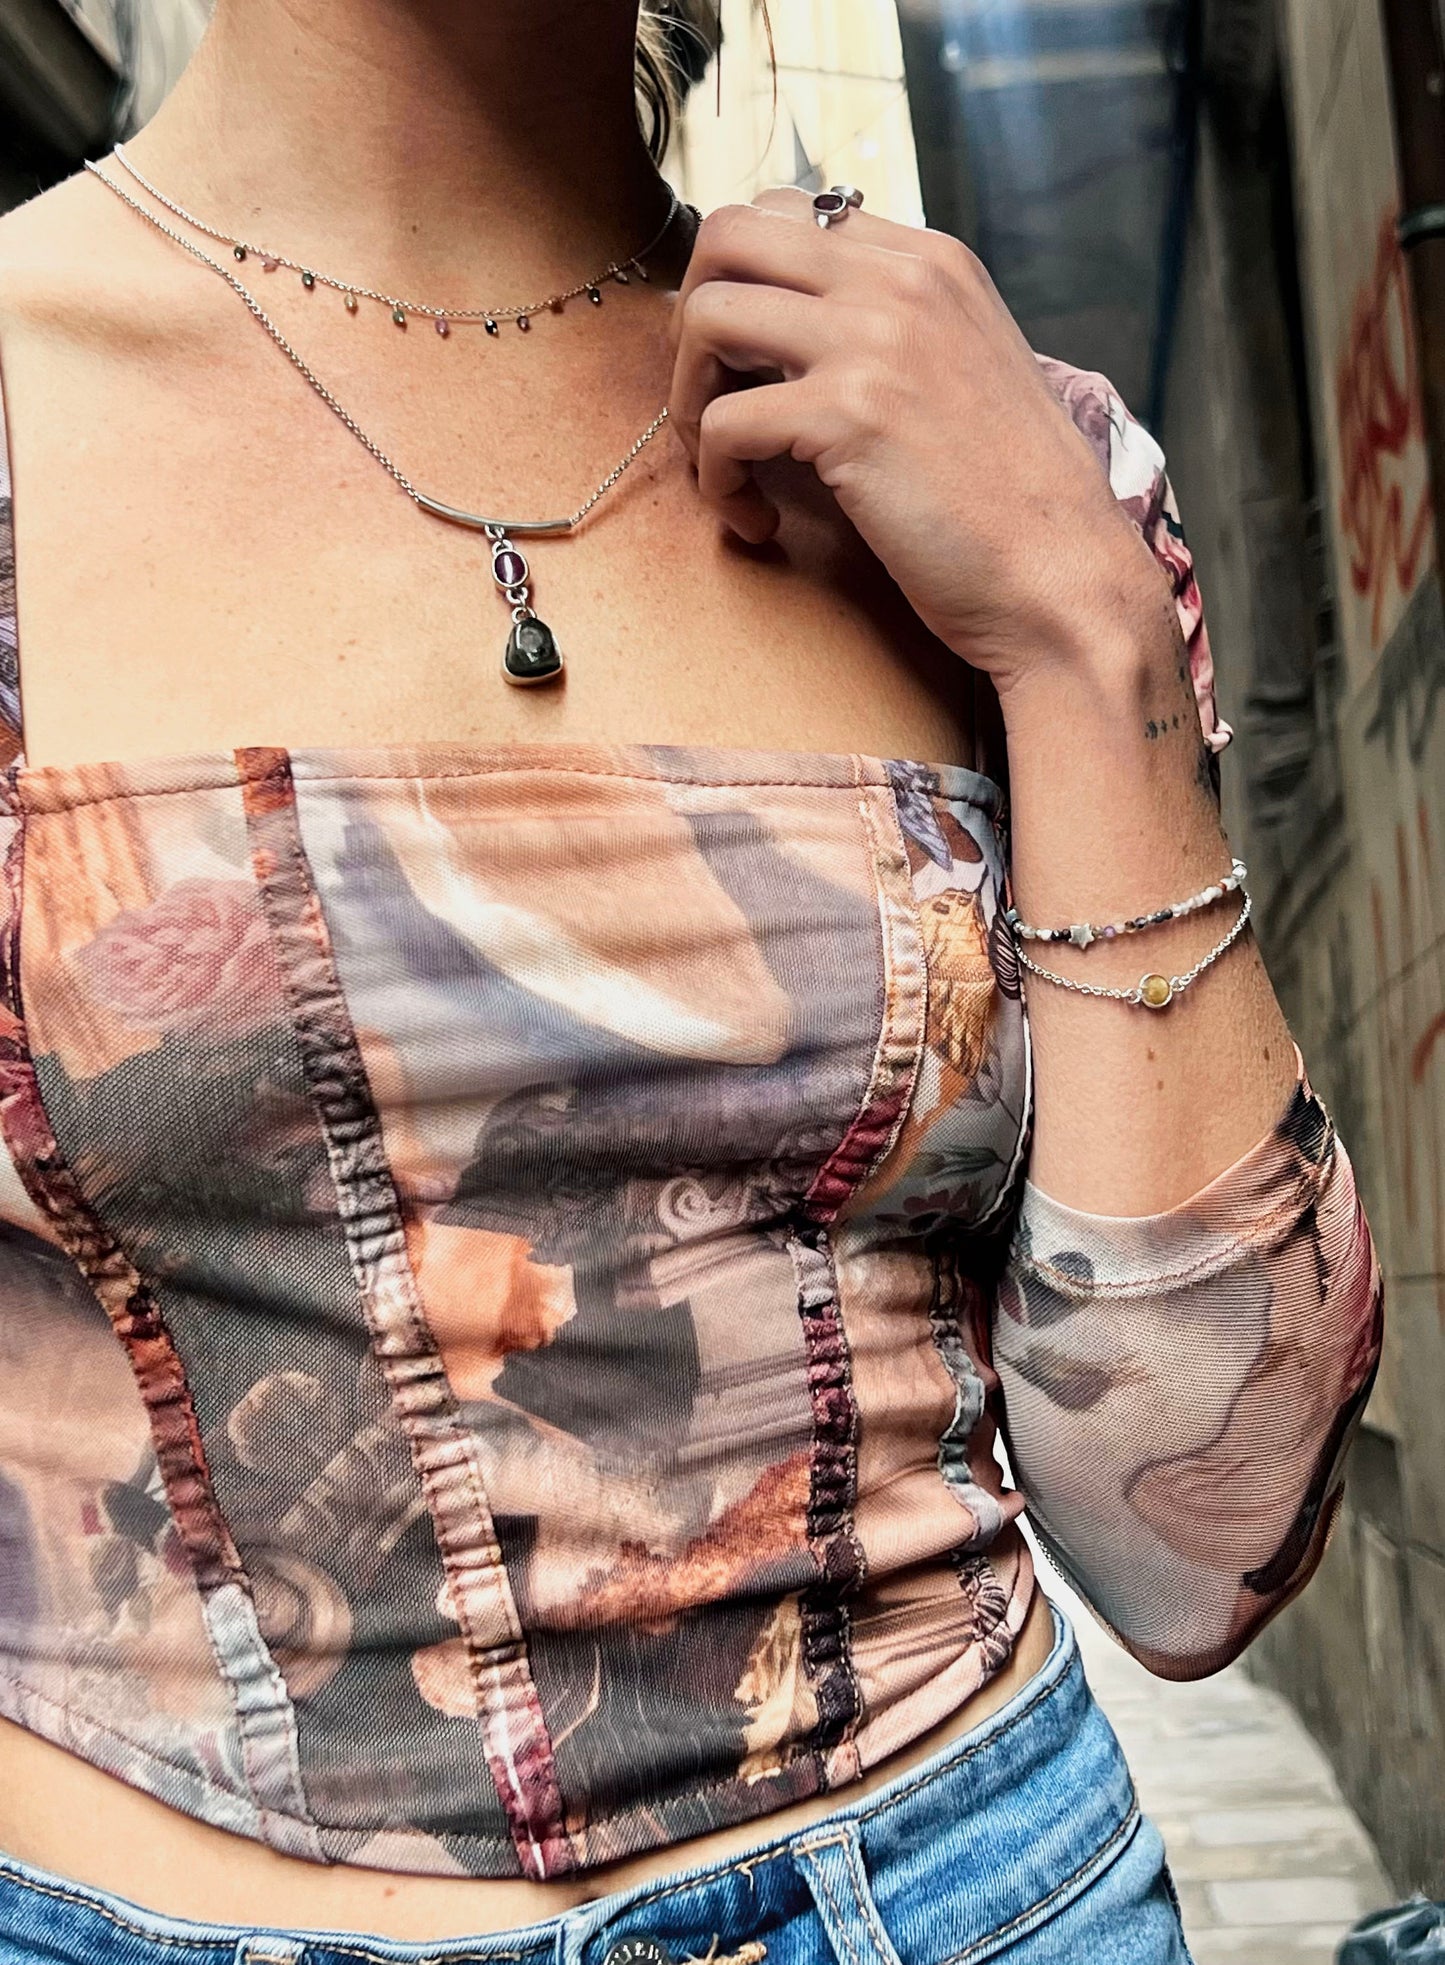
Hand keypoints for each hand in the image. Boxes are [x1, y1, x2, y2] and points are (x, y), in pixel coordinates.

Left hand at [668, 190, 1176, 693]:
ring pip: (707, 317)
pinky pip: (721, 424)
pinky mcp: (849, 415)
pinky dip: (717, 481)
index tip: (739, 364)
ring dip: (688, 400)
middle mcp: (900, 279)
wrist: (1063, 578)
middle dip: (690, 318)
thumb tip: (794, 335)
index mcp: (930, 261)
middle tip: (708, 400)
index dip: (738, 286)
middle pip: (728, 234)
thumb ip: (894, 333)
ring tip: (724, 466)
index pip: (786, 214)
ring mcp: (875, 339)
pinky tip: (756, 520)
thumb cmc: (1009, 503)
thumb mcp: (963, 374)